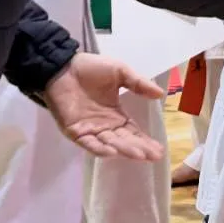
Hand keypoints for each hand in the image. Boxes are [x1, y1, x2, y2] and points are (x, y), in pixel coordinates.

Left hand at [44, 53, 166, 159]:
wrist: (62, 66)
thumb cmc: (90, 69)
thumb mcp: (120, 72)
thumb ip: (138, 83)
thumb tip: (160, 93)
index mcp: (116, 114)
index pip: (133, 132)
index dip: (145, 141)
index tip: (159, 150)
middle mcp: (105, 126)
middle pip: (124, 141)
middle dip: (139, 149)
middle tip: (153, 156)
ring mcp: (90, 130)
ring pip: (109, 143)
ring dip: (123, 149)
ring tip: (138, 154)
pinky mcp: (75, 131)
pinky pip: (88, 143)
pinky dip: (99, 148)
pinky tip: (112, 151)